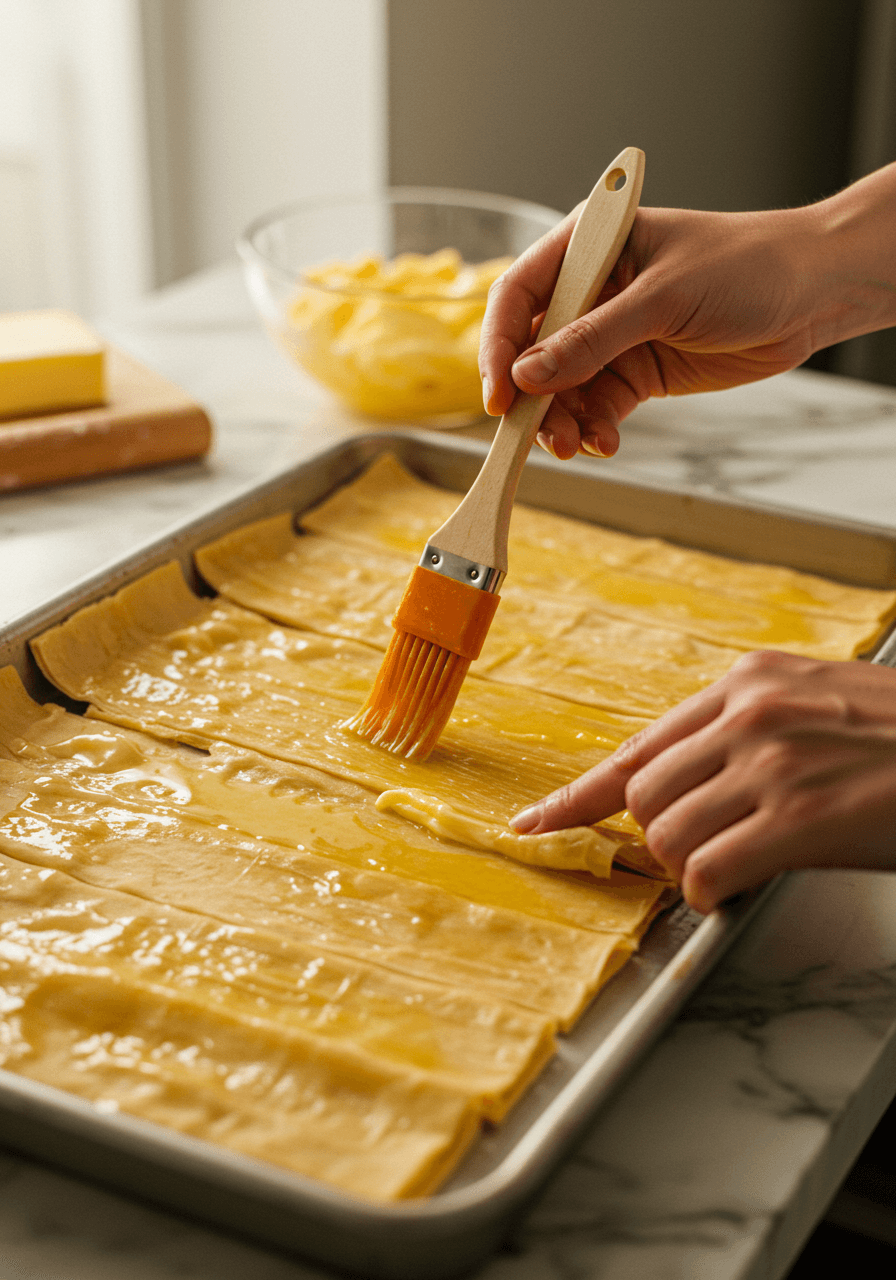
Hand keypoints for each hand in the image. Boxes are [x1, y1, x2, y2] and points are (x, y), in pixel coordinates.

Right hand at [479, 162, 895, 459]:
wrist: (814, 292)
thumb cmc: (746, 267)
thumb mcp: (664, 299)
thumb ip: (593, 340)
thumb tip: (528, 376)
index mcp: (589, 248)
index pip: (519, 296)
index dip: (499, 346)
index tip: (499, 394)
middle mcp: (592, 292)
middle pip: (533, 351)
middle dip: (532, 397)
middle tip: (537, 436)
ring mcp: (613, 335)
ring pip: (562, 388)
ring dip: (562, 421)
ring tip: (576, 446)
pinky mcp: (637, 372)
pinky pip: (598, 407)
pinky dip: (595, 428)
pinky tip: (606, 442)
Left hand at [510, 651, 895, 912]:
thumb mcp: (817, 705)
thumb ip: (745, 732)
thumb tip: (684, 785)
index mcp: (749, 682)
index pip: (638, 746)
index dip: (578, 794)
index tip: (535, 823)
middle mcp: (751, 714)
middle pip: (643, 798)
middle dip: (661, 838)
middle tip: (706, 850)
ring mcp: (774, 762)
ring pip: (667, 837)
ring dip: (690, 867)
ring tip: (739, 862)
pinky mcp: (801, 817)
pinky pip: (707, 872)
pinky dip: (712, 893)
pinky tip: (741, 885)